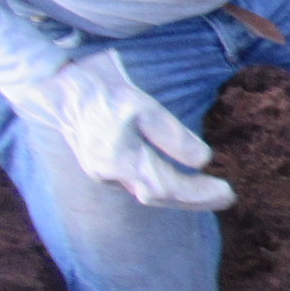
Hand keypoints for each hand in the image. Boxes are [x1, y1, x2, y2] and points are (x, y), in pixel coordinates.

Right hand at [7, 51, 233, 210]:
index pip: (169, 187)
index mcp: (122, 161)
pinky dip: (162, 189)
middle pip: (160, 196)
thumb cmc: (106, 95)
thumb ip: (172, 136)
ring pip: (147, 193)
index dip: (200, 193)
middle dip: (195, 199)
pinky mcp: (101, 168)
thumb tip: (202, 161)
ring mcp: (103, 174)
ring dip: (180, 198)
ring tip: (210, 196)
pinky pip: (137, 186)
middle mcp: (111, 175)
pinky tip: (178, 186)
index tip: (228, 191)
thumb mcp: (144, 107)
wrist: (61, 91)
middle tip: (227, 197)